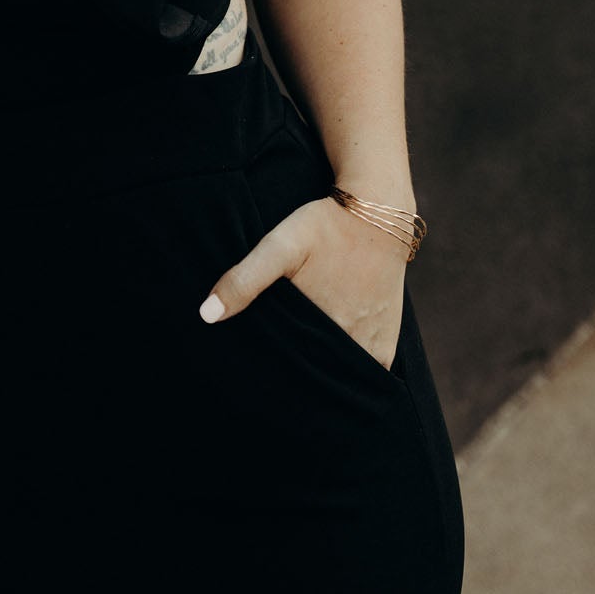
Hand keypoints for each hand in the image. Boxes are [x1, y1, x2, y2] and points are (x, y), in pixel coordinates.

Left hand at [198, 194, 407, 368]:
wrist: (377, 212)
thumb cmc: (324, 226)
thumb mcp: (280, 246)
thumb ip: (245, 279)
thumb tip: (207, 315)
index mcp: (319, 326)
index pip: (287, 370)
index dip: (269, 374)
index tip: (253, 377)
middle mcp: (349, 342)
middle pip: (313, 376)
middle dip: (293, 379)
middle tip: (273, 381)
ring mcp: (371, 345)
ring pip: (341, 378)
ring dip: (323, 377)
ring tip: (301, 374)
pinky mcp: (388, 342)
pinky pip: (368, 372)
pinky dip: (351, 373)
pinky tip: (331, 367)